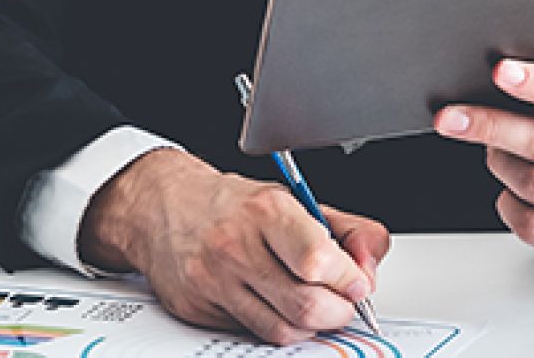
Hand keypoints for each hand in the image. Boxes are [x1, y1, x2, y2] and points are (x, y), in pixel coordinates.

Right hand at [79, 149, 389, 343]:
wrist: (164, 205)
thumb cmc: (235, 204)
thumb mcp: (295, 200)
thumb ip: (347, 230)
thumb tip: (369, 268)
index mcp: (266, 210)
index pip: (318, 260)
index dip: (349, 278)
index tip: (357, 281)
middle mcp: (236, 245)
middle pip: (305, 305)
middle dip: (338, 311)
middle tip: (342, 300)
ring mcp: (213, 280)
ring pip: (282, 330)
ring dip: (311, 324)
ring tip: (313, 302)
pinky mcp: (198, 308)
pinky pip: (254, 333)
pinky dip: (277, 325)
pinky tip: (278, 304)